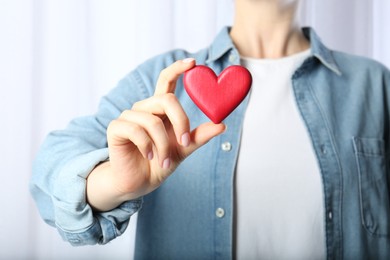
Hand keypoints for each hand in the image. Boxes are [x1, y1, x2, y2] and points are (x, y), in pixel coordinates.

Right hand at [86, 58, 225, 210]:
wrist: (139, 182)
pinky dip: (147, 146)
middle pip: (166, 99)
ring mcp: (128, 116)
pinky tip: (148, 156)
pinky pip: (135, 130)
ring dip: (163, 145)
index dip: (178, 68)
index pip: (166, 81)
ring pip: (152, 121)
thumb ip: (199, 136)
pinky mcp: (116, 128)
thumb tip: (222, 125)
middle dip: (180, 122)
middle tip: (185, 142)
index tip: (193, 62)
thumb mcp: (183, 149)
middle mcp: (144, 108)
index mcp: (160, 109)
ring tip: (163, 161)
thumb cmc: (159, 163)